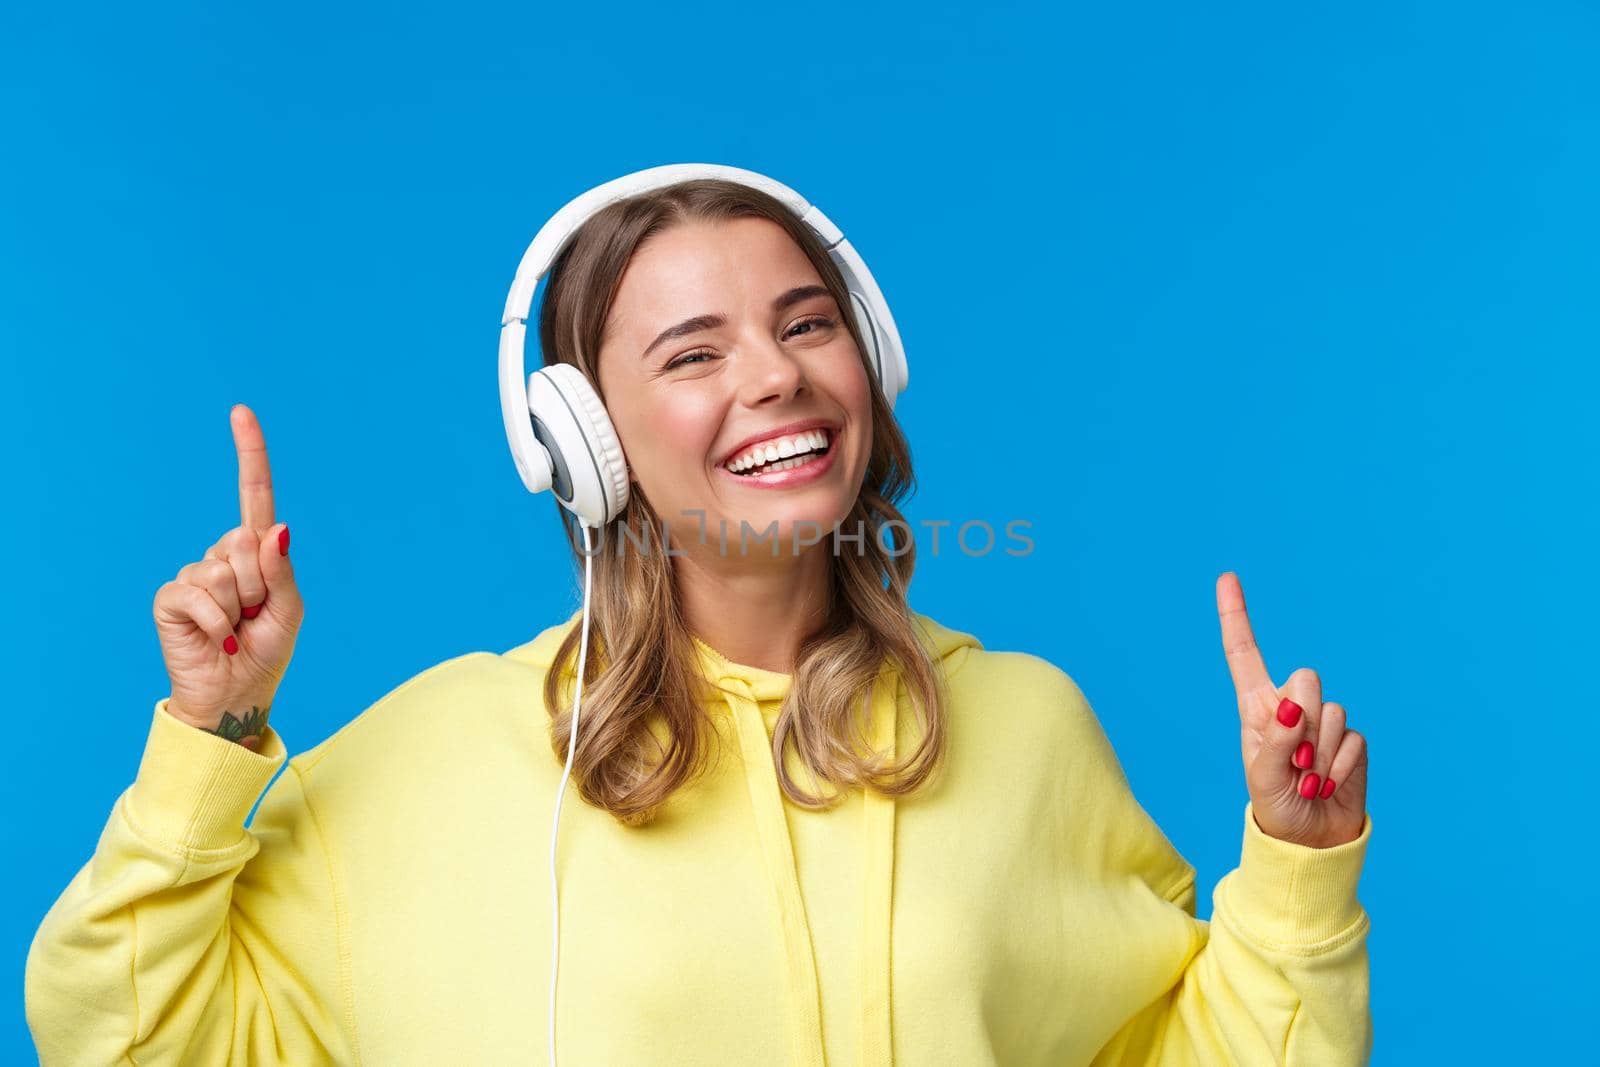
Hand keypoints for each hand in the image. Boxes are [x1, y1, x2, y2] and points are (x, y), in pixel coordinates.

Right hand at [151, 404, 303, 747]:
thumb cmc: (267, 651)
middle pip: (243, 541)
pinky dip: (219, 623)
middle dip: (258, 585)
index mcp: (254, 553)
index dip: (249, 453)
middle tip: (255, 616)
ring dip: (240, 608)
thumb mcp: (289, 608)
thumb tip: (275, 526)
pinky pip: (200, 595)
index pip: (253, 494)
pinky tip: (220, 640)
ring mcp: (193, 575)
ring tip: (238, 630)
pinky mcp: (171, 598)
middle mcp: (221, 556)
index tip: (241, 411)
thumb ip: (281, 568)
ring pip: (223, 570)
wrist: (238, 694)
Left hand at [1216, 572, 1367, 847]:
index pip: (1244, 654)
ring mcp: (1322, 723)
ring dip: (1319, 754)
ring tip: (1307, 780)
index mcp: (1257, 708)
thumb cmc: (1275, 807)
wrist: (1310, 841)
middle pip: (1306, 678)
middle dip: (1303, 719)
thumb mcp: (1264, 777)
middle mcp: (1290, 708)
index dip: (1236, 616)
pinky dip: (1339, 768)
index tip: (1227, 577)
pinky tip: (1328, 785)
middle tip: (1294, 762)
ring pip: (1332, 712)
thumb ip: (1278, 739)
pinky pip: (1354, 741)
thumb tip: (1293, 704)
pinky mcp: (1351, 742)